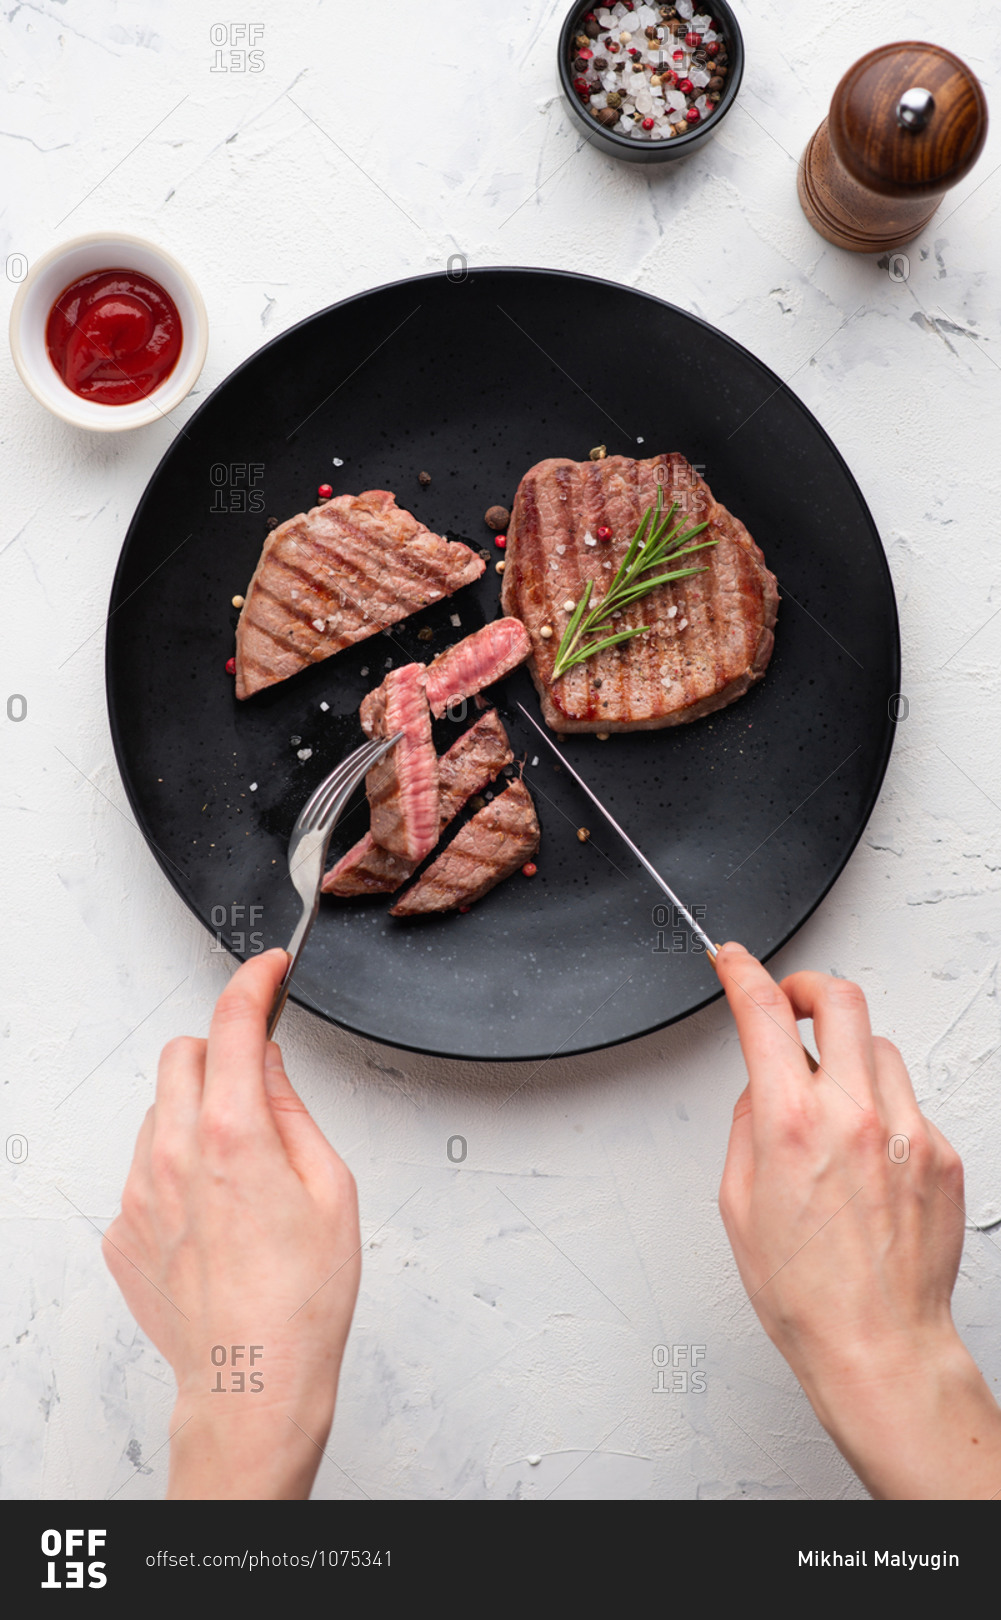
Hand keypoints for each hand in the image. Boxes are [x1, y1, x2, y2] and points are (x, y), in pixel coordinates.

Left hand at [102, 949, 360, 1499]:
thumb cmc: (302, 1298)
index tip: (267, 970)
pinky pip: (144, 1169)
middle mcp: (174, 1154)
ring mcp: (140, 1194)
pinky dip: (176, 1169)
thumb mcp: (332, 1187)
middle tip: (259, 1083)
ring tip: (242, 1173)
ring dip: (196, 1114)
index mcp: (235, 1135)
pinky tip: (215, 1215)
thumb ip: (294, 1112)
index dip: (253, 982)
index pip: (233, 1024)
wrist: (254, 1379)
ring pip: (159, 1112)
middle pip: (181, 1055)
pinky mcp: (122, 1230)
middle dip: (221, 1051)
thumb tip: (271, 1068)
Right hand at [715, 941, 1000, 1499]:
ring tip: (833, 1101)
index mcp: (793, 1124)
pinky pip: (909, 1102)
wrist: (879, 1344)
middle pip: (842, 998)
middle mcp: (855, 1116)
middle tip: (794, 1002)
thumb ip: (749, 1127)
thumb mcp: (739, 1203)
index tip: (733, 961)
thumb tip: (764, 1088)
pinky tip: (868, 1158)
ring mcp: (908, 1132)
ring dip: (850, 1056)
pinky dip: (883, 1110)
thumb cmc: (806, 1293)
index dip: (743, 972)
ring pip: (880, 1047)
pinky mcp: (943, 1156)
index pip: (765, 1013)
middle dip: (809, 987)